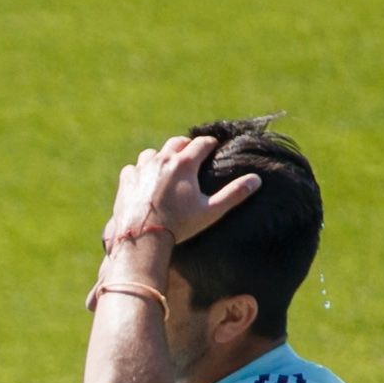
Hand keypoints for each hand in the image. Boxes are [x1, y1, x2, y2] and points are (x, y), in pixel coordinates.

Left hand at [106, 133, 259, 257]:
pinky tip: (145, 180)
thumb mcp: (210, 212)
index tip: (214, 148)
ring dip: (162, 156)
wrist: (142, 240)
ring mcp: (142, 168)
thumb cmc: (179, 226)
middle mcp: (162, 159)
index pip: (203, 142)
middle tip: (192, 155)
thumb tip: (256, 180)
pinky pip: (134, 167)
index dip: (211, 144)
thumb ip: (234, 194)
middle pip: (177, 142)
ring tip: (167, 167)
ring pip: (153, 152)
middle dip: (187, 146)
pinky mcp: (126, 180)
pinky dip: (141, 171)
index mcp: (185, 163)